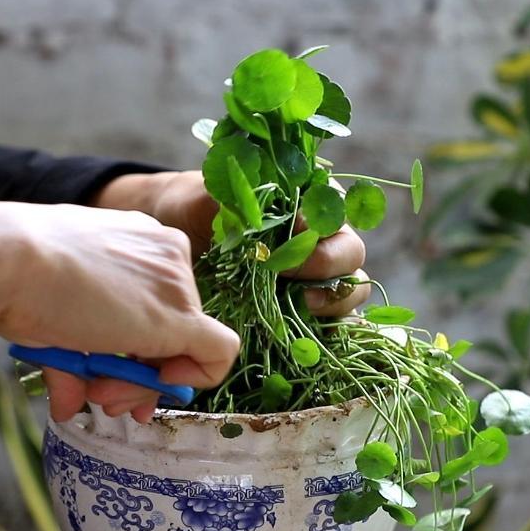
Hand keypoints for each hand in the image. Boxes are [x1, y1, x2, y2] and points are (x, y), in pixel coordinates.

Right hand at [0, 202, 239, 422]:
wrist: (6, 259)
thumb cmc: (17, 277)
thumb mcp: (54, 314)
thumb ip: (73, 359)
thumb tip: (69, 406)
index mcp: (141, 239)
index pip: (158, 301)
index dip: (140, 342)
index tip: (106, 367)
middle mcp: (168, 253)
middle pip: (174, 328)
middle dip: (139, 372)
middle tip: (102, 394)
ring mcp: (179, 284)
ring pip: (187, 348)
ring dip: (143, 384)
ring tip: (101, 394)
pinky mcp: (182, 318)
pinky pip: (219, 355)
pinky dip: (195, 380)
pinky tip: (156, 388)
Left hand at [92, 171, 370, 315]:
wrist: (179, 239)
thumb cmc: (195, 211)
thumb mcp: (204, 201)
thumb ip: (231, 202)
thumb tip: (254, 214)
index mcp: (306, 200)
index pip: (333, 208)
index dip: (321, 220)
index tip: (295, 227)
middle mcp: (322, 237)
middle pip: (350, 251)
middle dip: (326, 262)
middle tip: (287, 270)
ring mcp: (319, 275)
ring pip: (350, 287)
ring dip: (332, 298)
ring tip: (301, 303)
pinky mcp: (309, 307)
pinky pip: (335, 320)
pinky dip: (327, 326)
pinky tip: (302, 330)